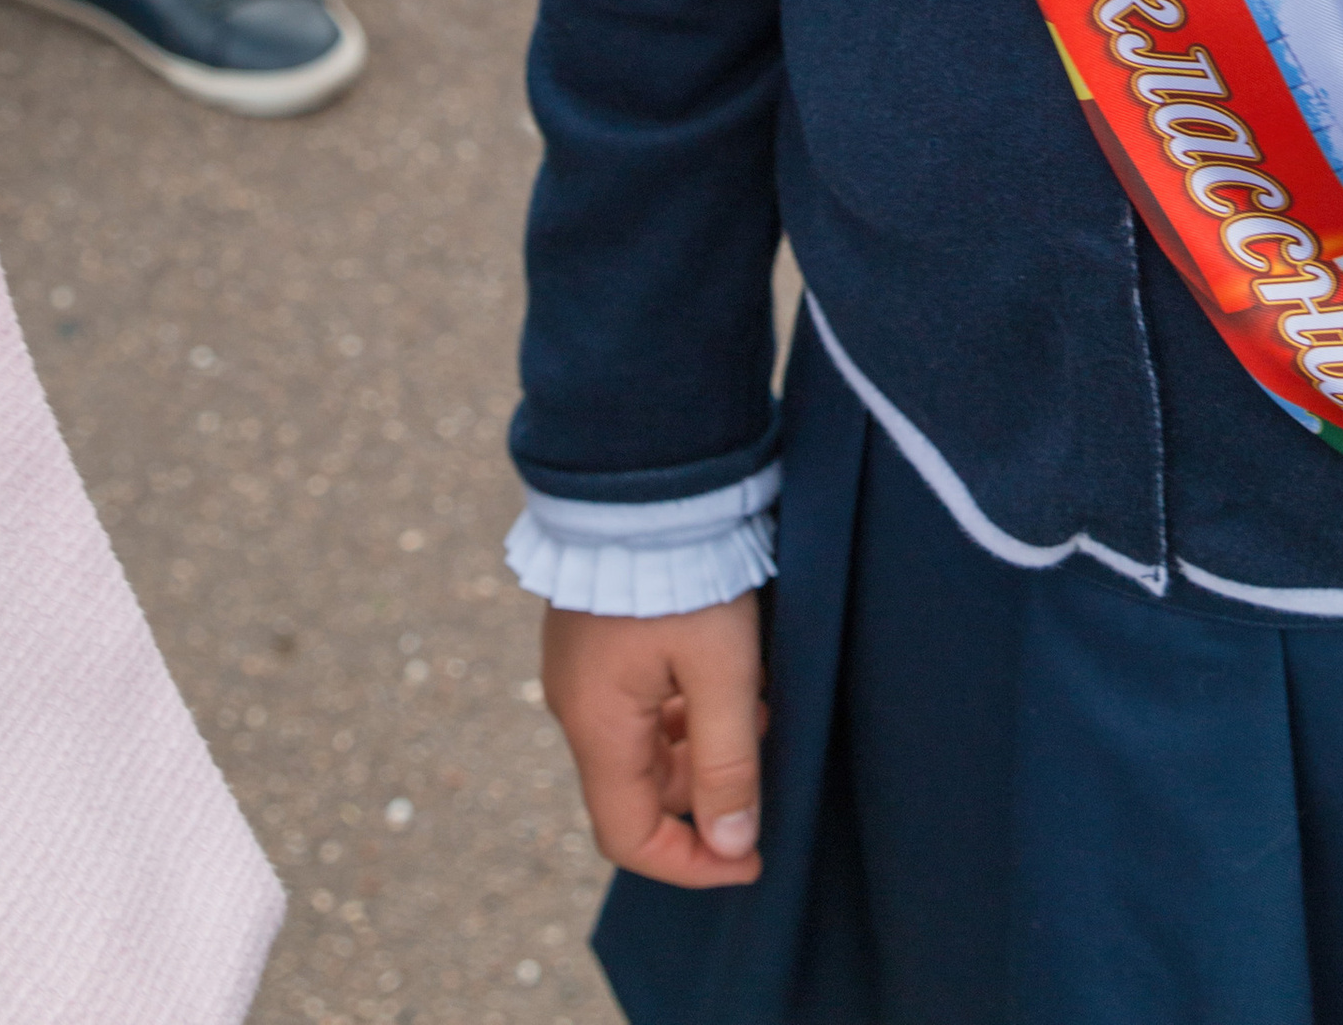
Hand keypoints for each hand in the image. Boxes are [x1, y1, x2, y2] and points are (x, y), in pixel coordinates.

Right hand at [543, 597, 764, 887]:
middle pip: (641, 788)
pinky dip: (687, 705)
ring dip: (702, 742)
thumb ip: (728, 761)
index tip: (750, 859)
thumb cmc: (683, 572)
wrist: (642, 477)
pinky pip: (641, 700)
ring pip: (646, 742)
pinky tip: (729, 672)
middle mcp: (578, 707)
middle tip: (764, 754)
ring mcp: (584, 670)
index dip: (691, 864)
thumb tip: (732, 845)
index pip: (629, 837)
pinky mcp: (598, 638)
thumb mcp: (721, 670)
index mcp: (597, 727)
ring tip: (756, 702)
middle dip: (707, 790)